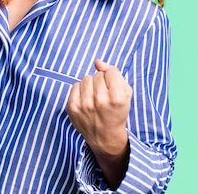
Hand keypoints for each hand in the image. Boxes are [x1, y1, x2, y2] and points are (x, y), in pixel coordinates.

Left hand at [66, 59, 131, 185]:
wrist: (105, 137)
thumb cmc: (116, 111)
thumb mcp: (125, 93)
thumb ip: (114, 73)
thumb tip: (97, 62)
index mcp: (117, 97)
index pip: (111, 71)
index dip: (113, 79)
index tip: (113, 90)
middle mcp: (100, 101)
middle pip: (98, 74)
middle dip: (102, 82)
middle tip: (104, 96)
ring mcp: (85, 105)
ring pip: (86, 78)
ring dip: (91, 85)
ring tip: (95, 98)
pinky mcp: (72, 107)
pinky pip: (75, 85)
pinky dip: (80, 91)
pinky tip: (86, 101)